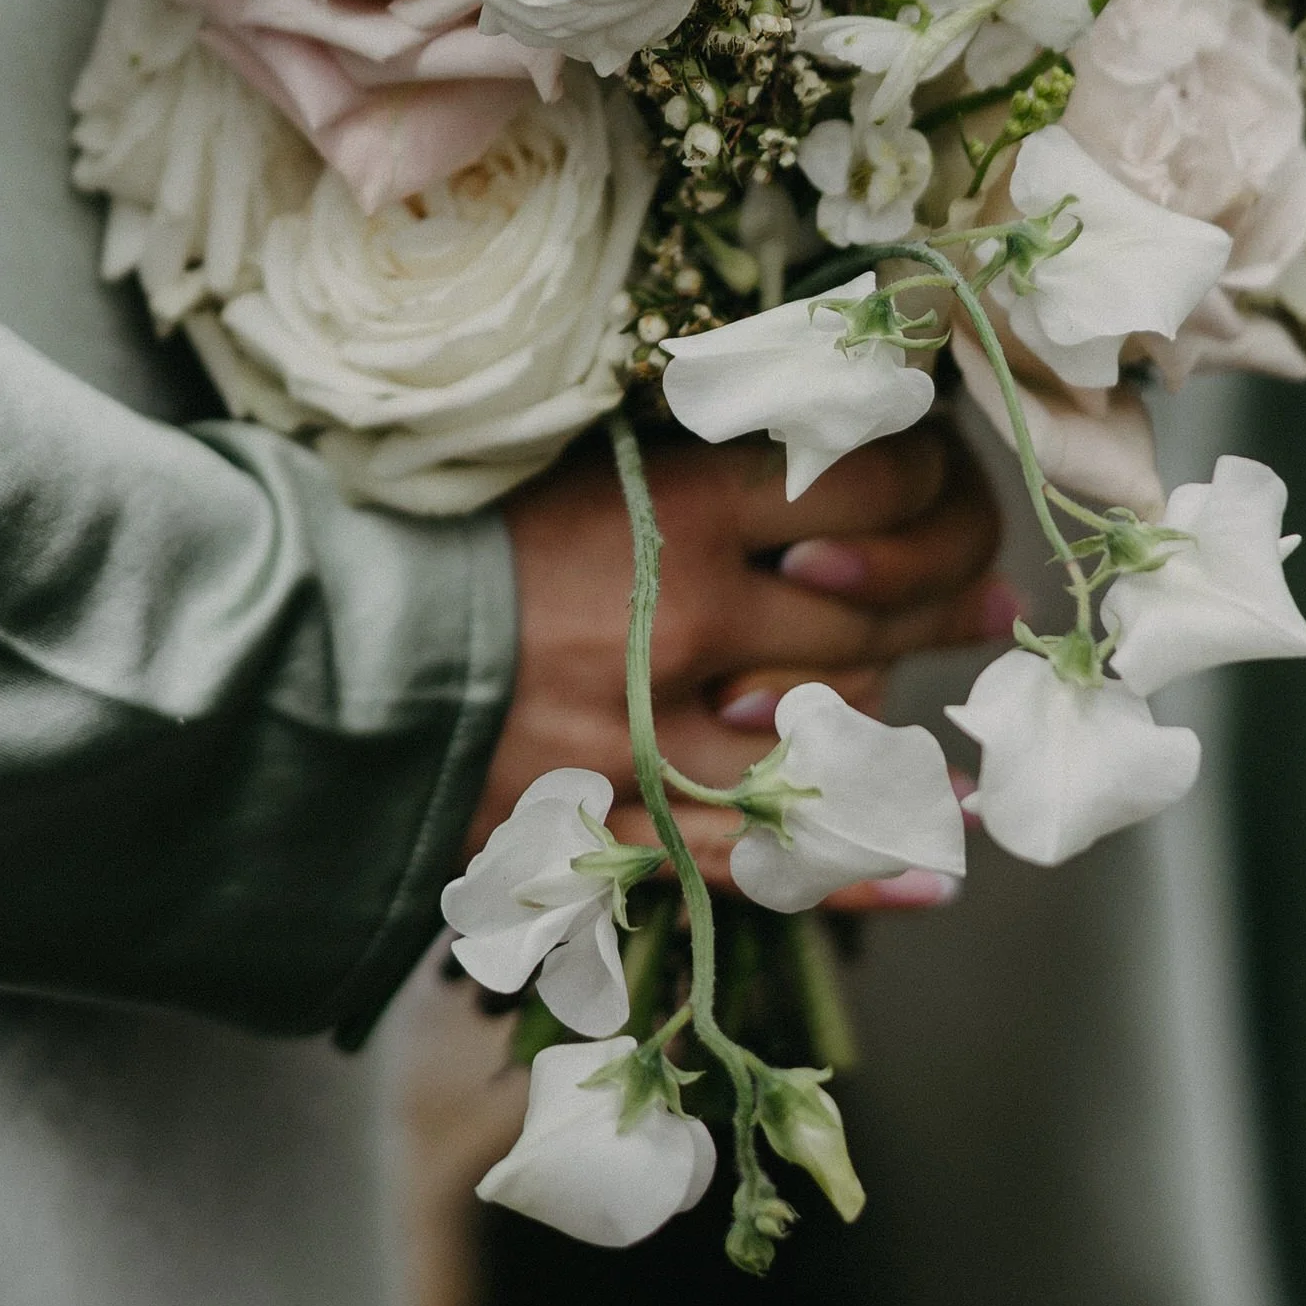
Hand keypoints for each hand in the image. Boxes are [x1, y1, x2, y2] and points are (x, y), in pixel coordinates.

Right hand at [468, 423, 1006, 886]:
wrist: (314, 637)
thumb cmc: (441, 523)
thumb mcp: (571, 450)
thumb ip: (688, 445)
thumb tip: (826, 436)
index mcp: (675, 505)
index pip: (867, 481)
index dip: (930, 479)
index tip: (945, 483)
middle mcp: (687, 617)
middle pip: (867, 606)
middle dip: (941, 598)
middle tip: (991, 601)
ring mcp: (653, 731)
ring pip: (830, 733)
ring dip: (915, 738)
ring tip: (975, 756)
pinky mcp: (612, 817)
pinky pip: (755, 854)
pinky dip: (849, 867)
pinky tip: (927, 870)